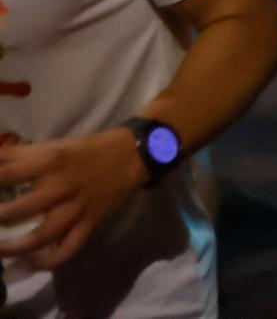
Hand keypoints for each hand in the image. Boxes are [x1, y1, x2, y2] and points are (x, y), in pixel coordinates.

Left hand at [0, 129, 147, 267]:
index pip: (6, 173)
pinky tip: (31, 263)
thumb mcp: (54, 145)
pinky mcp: (89, 222)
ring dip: (14, 247)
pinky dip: (48, 261)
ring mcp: (76, 208)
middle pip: (18, 210)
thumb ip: (20, 156)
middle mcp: (61, 186)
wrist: (133, 154)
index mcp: (50, 161)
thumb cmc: (87, 149)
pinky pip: (67, 248)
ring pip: (41, 235)